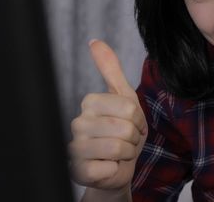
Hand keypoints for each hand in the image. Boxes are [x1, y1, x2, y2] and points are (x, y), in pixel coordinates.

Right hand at [69, 40, 147, 192]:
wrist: (118, 166)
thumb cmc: (122, 132)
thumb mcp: (123, 98)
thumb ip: (110, 69)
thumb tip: (94, 41)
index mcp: (89, 103)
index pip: (129, 108)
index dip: (137, 119)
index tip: (130, 123)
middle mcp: (78, 123)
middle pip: (125, 128)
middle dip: (133, 137)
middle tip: (125, 140)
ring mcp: (75, 148)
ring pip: (118, 147)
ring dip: (127, 153)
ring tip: (118, 153)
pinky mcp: (78, 171)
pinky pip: (108, 168)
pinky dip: (116, 169)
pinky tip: (108, 166)